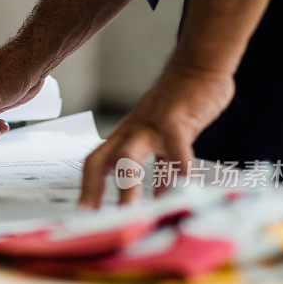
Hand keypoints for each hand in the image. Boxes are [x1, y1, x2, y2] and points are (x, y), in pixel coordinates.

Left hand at [79, 63, 234, 207]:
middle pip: (101, 159)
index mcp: (126, 136)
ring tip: (133, 213)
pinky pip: (176, 150)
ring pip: (130, 156)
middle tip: (95, 218)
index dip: (87, 186)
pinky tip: (186, 188)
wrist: (198, 65)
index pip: (95, 162)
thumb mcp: (165, 138)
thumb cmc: (181, 105)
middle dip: (94, 189)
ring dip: (128, 185)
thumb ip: (161, 167)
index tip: (84, 212)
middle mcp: (132, 131)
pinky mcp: (176, 120)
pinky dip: (179, 171)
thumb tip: (159, 197)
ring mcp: (151, 125)